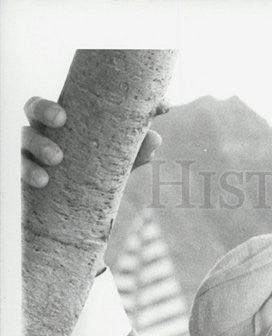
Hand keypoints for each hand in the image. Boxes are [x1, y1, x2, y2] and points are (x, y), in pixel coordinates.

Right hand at [22, 96, 161, 187]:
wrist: (95, 204)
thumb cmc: (104, 167)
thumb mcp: (121, 155)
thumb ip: (138, 143)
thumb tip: (159, 126)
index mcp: (58, 122)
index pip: (43, 105)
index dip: (46, 107)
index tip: (63, 117)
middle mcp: (41, 134)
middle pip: (30, 115)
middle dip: (41, 115)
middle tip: (60, 123)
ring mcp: (33, 156)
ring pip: (24, 144)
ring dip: (38, 148)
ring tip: (55, 159)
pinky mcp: (31, 179)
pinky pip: (23, 174)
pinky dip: (30, 175)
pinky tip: (42, 182)